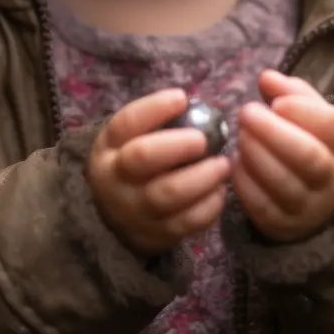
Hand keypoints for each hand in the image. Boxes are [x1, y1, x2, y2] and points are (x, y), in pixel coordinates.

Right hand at [87, 89, 230, 257]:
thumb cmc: (134, 166)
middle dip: (178, 145)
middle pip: (143, 157)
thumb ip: (157, 125)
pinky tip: (219, 191)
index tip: (182, 98)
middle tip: (204, 139)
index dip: (155, 108)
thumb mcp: (130, 141)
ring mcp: (134, 210)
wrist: (116, 217)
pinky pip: (186, 222)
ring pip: (168, 194)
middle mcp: (115, 178)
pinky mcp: (155, 236)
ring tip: (224, 164)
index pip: (127, 122)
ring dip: (202, 177)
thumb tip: (202, 108)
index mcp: (109, 146)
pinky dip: (209, 206)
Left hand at [232, 71, 333, 242]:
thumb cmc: (308, 143)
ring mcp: (311, 206)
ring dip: (256, 154)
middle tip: (246, 112)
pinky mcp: (285, 226)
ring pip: (285, 183)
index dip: (303, 111)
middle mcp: (333, 178)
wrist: (315, 199)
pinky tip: (234, 163)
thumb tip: (266, 78)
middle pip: (308, 157)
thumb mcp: (308, 114)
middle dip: (272, 132)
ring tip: (239, 135)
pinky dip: (245, 182)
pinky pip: (262, 207)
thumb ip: (290, 92)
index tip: (276, 102)